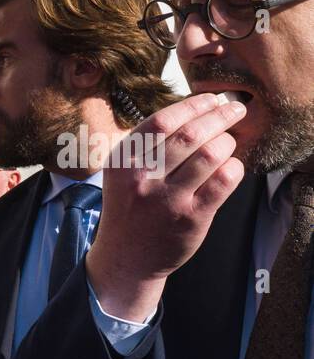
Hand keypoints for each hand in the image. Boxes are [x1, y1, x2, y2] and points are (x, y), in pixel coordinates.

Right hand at [86, 92, 246, 320]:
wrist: (126, 258)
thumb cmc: (131, 208)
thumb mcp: (123, 174)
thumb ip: (149, 145)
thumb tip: (197, 110)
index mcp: (123, 162)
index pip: (162, 121)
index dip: (193, 105)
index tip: (211, 100)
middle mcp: (141, 179)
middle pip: (190, 134)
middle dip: (220, 115)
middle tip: (234, 110)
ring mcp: (166, 200)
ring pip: (210, 154)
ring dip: (227, 142)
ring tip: (228, 142)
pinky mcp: (190, 218)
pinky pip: (223, 181)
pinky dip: (233, 167)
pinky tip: (231, 167)